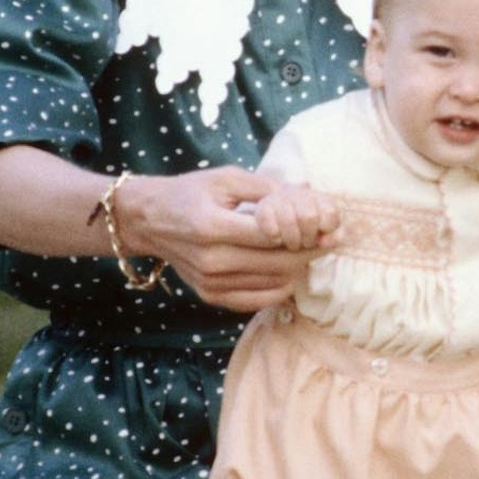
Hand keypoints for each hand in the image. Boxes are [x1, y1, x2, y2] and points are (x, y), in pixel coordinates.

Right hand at [115, 167, 337, 310]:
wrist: (149, 220)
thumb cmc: (190, 193)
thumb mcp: (225, 179)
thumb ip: (266, 188)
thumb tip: (307, 193)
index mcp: (212, 226)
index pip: (271, 236)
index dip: (306, 234)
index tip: (328, 229)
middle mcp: (211, 259)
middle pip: (276, 263)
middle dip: (309, 254)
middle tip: (329, 243)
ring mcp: (210, 282)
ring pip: (271, 284)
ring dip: (297, 270)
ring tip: (309, 253)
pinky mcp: (210, 295)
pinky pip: (256, 300)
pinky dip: (279, 288)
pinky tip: (288, 271)